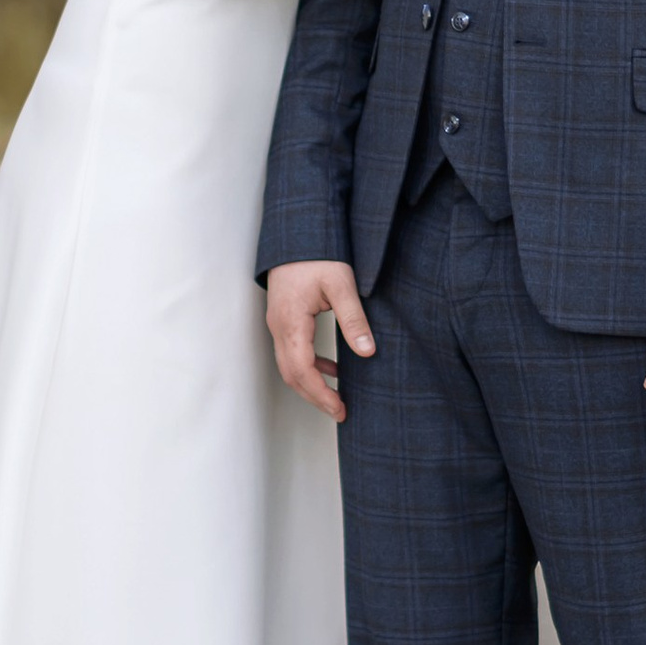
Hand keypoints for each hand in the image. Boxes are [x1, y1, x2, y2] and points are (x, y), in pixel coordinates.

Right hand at [266, 259, 372, 418]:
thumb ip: (354, 318)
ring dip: (312, 384)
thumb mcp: (342, 284)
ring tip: (338, 397)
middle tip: (340, 412)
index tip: (340, 408)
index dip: (320, 394)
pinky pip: (293, 352)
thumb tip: (367, 351)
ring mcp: (278, 323)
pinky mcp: (284, 319)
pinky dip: (310, 366)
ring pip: (289, 366)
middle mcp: (279, 326)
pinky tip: (333, 368)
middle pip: (291, 375)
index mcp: (291, 322)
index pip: (301, 370)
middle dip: (315, 397)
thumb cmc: (318, 254)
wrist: (298, 232)